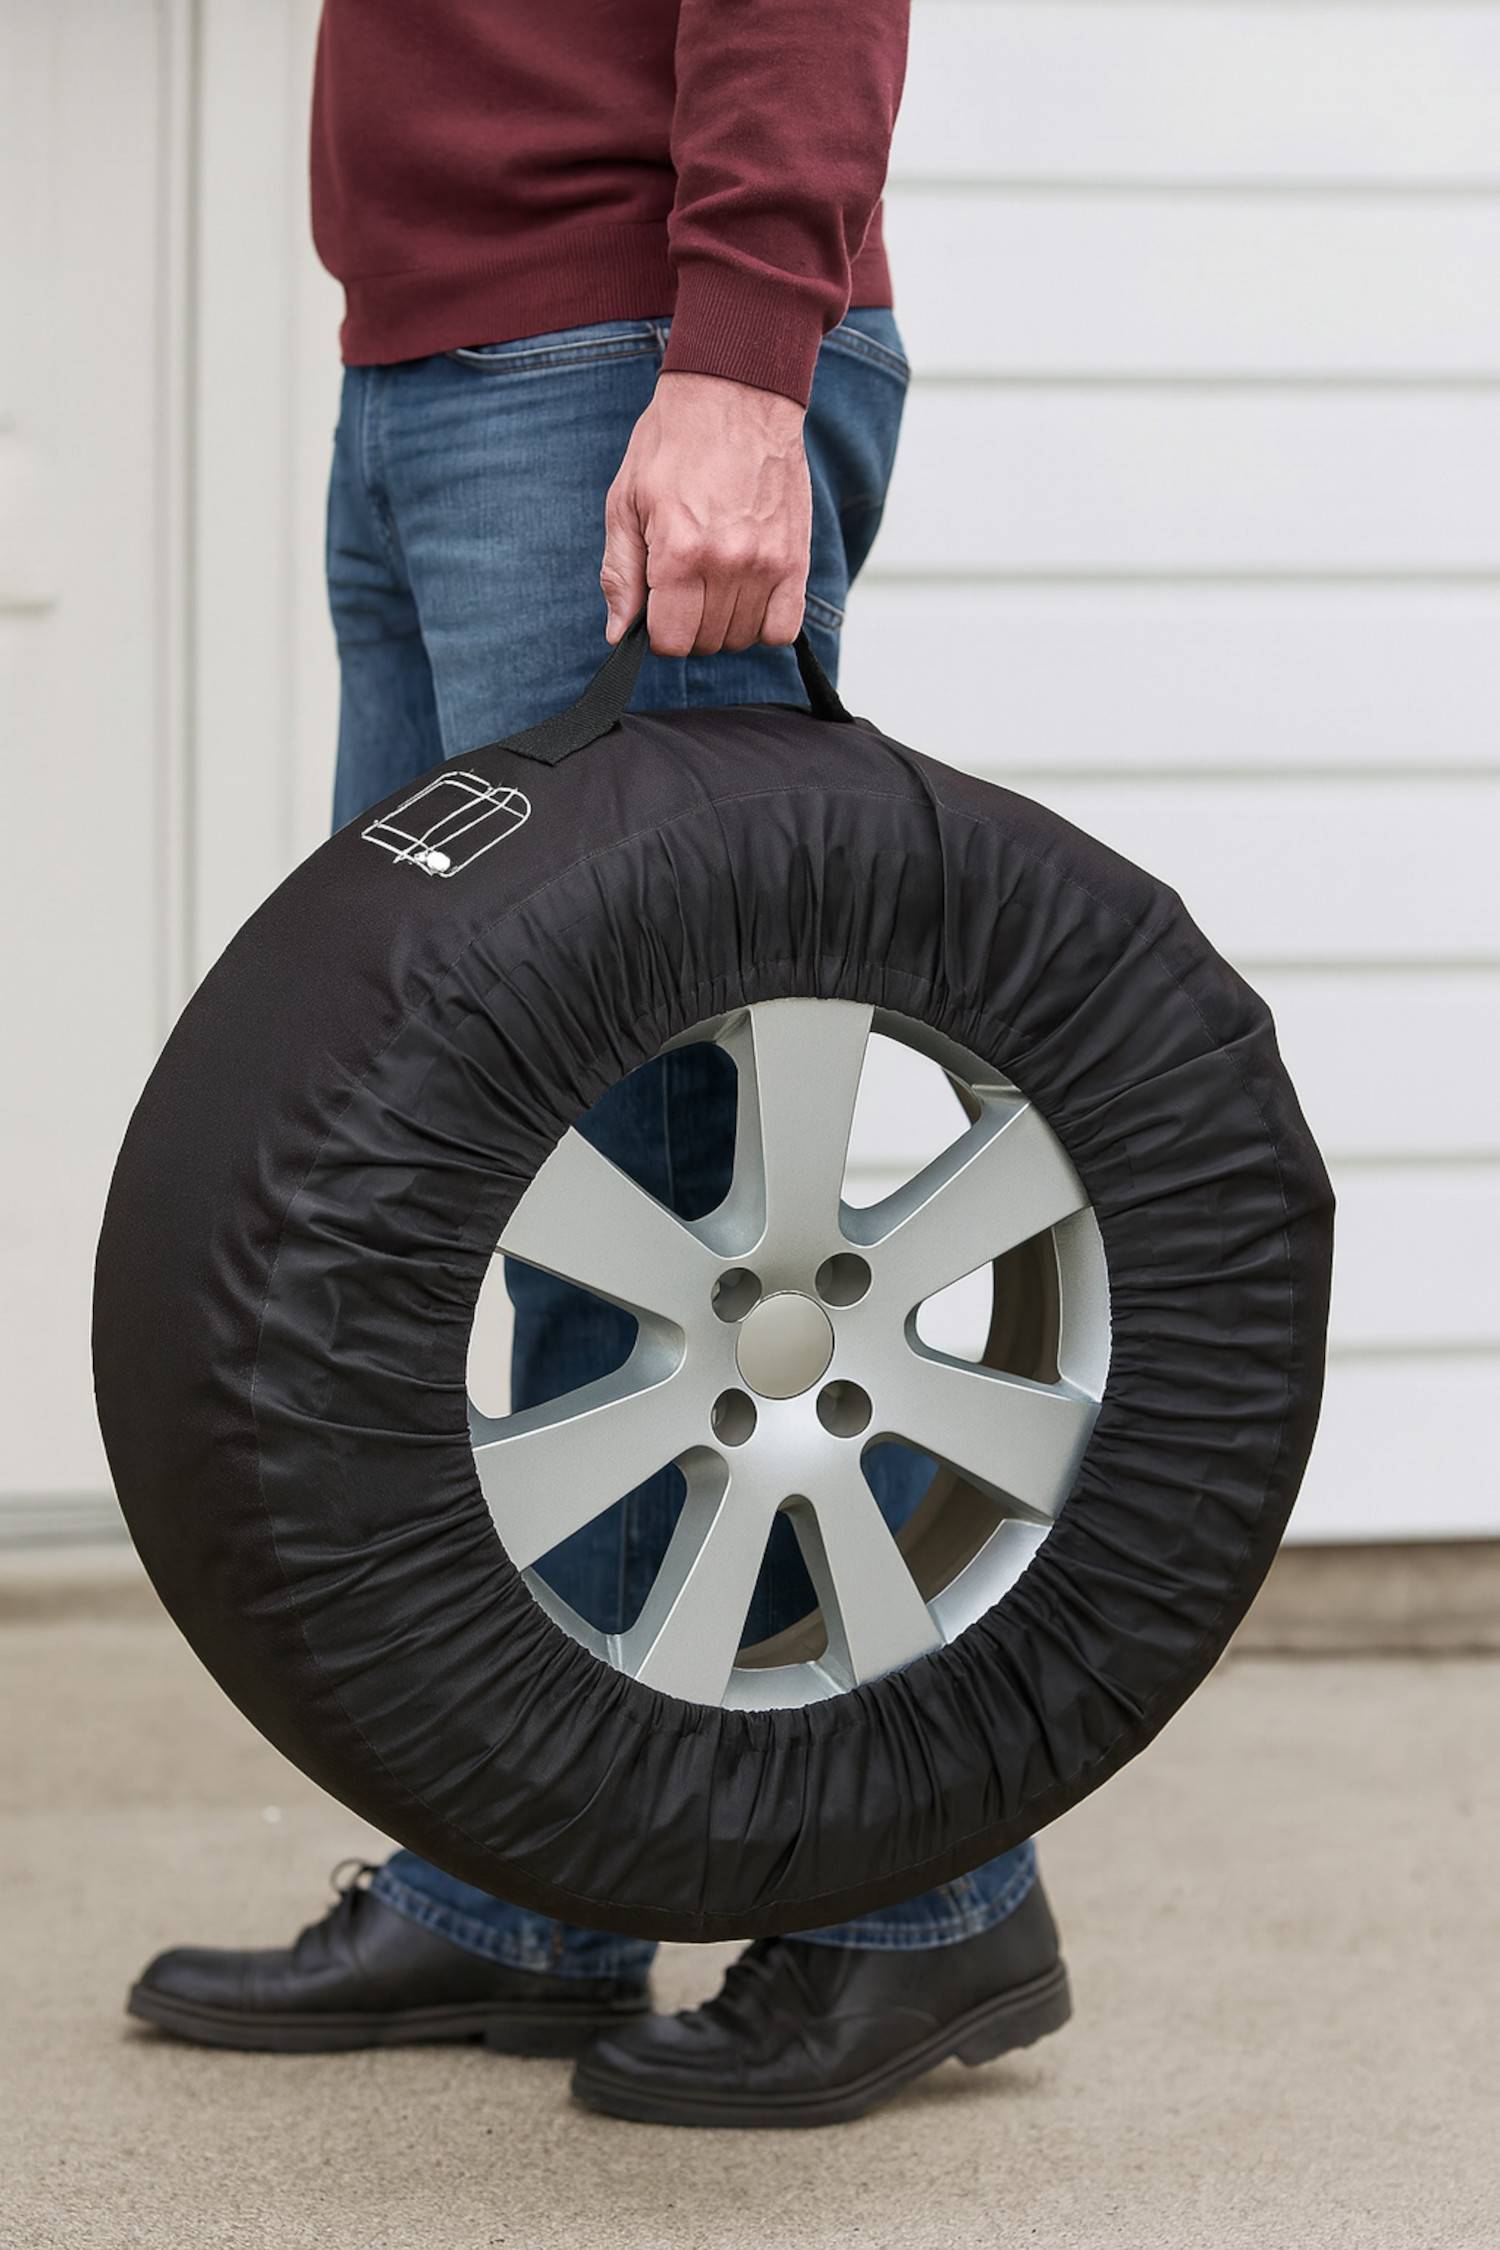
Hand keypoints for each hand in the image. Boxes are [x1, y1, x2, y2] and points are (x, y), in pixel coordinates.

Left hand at [601, 371, 811, 656]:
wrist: (735, 395)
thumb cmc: (673, 444)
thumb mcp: (625, 502)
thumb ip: (620, 573)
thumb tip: (618, 633)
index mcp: (679, 552)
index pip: (670, 641)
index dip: (657, 630)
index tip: (659, 605)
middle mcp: (726, 564)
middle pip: (706, 642)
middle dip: (689, 624)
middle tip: (685, 584)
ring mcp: (766, 563)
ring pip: (742, 638)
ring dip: (724, 622)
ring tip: (716, 580)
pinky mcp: (795, 558)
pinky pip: (784, 628)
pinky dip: (765, 623)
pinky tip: (748, 595)